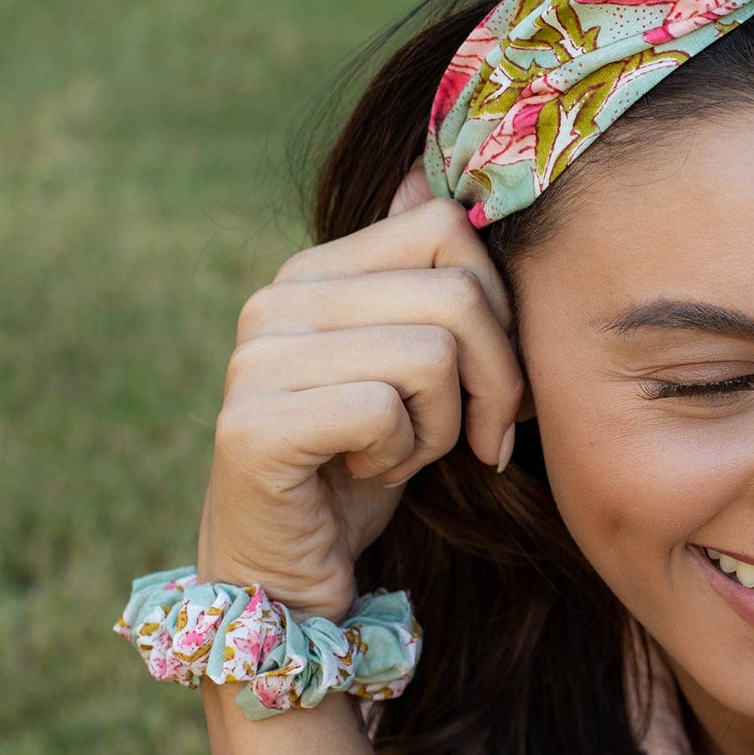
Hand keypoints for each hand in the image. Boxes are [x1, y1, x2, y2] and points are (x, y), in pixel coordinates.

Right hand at [196, 162, 528, 619]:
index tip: (495, 379)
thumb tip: (442, 179)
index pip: (445, 226)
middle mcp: (278, 300)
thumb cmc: (369, 466)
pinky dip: (403, 457)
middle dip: (496, 379)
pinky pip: (385, 410)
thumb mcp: (419, 372)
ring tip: (404, 454)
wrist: (291, 574)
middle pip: (457, 291)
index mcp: (317, 272)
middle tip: (473, 436)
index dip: (500, 306)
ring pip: (432, 353)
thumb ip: (437, 293)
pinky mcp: (253, 425)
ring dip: (444, 426)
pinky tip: (368, 474)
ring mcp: (257, 359)